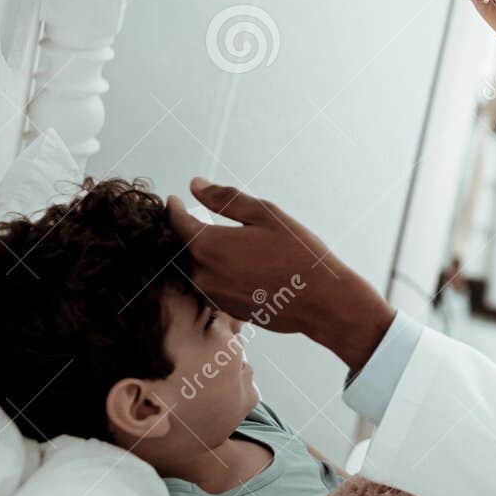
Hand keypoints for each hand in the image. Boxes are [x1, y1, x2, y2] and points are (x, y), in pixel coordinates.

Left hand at [165, 179, 394, 371]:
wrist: (322, 301)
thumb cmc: (298, 253)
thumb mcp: (265, 215)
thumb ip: (225, 199)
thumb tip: (195, 185)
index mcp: (207, 246)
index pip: (176, 222)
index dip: (173, 208)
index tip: (174, 200)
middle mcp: (202, 274)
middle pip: (182, 249)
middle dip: (187, 233)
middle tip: (198, 219)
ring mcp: (214, 296)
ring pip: (197, 270)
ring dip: (203, 256)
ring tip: (224, 244)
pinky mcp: (227, 310)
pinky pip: (213, 287)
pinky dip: (219, 274)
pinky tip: (242, 268)